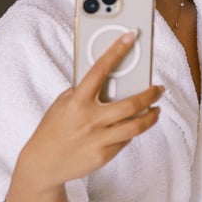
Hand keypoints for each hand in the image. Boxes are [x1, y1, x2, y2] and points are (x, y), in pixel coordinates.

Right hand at [15, 31, 163, 194]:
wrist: (43, 164)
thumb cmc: (53, 128)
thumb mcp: (63, 103)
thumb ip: (83, 91)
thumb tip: (109, 77)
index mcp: (76, 101)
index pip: (100, 70)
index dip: (116, 50)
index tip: (131, 37)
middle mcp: (89, 119)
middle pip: (131, 103)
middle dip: (150, 94)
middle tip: (158, 89)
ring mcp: (98, 139)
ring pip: (136, 125)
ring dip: (151, 116)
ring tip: (156, 109)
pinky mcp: (103, 155)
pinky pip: (126, 140)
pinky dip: (132, 131)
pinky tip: (134, 125)